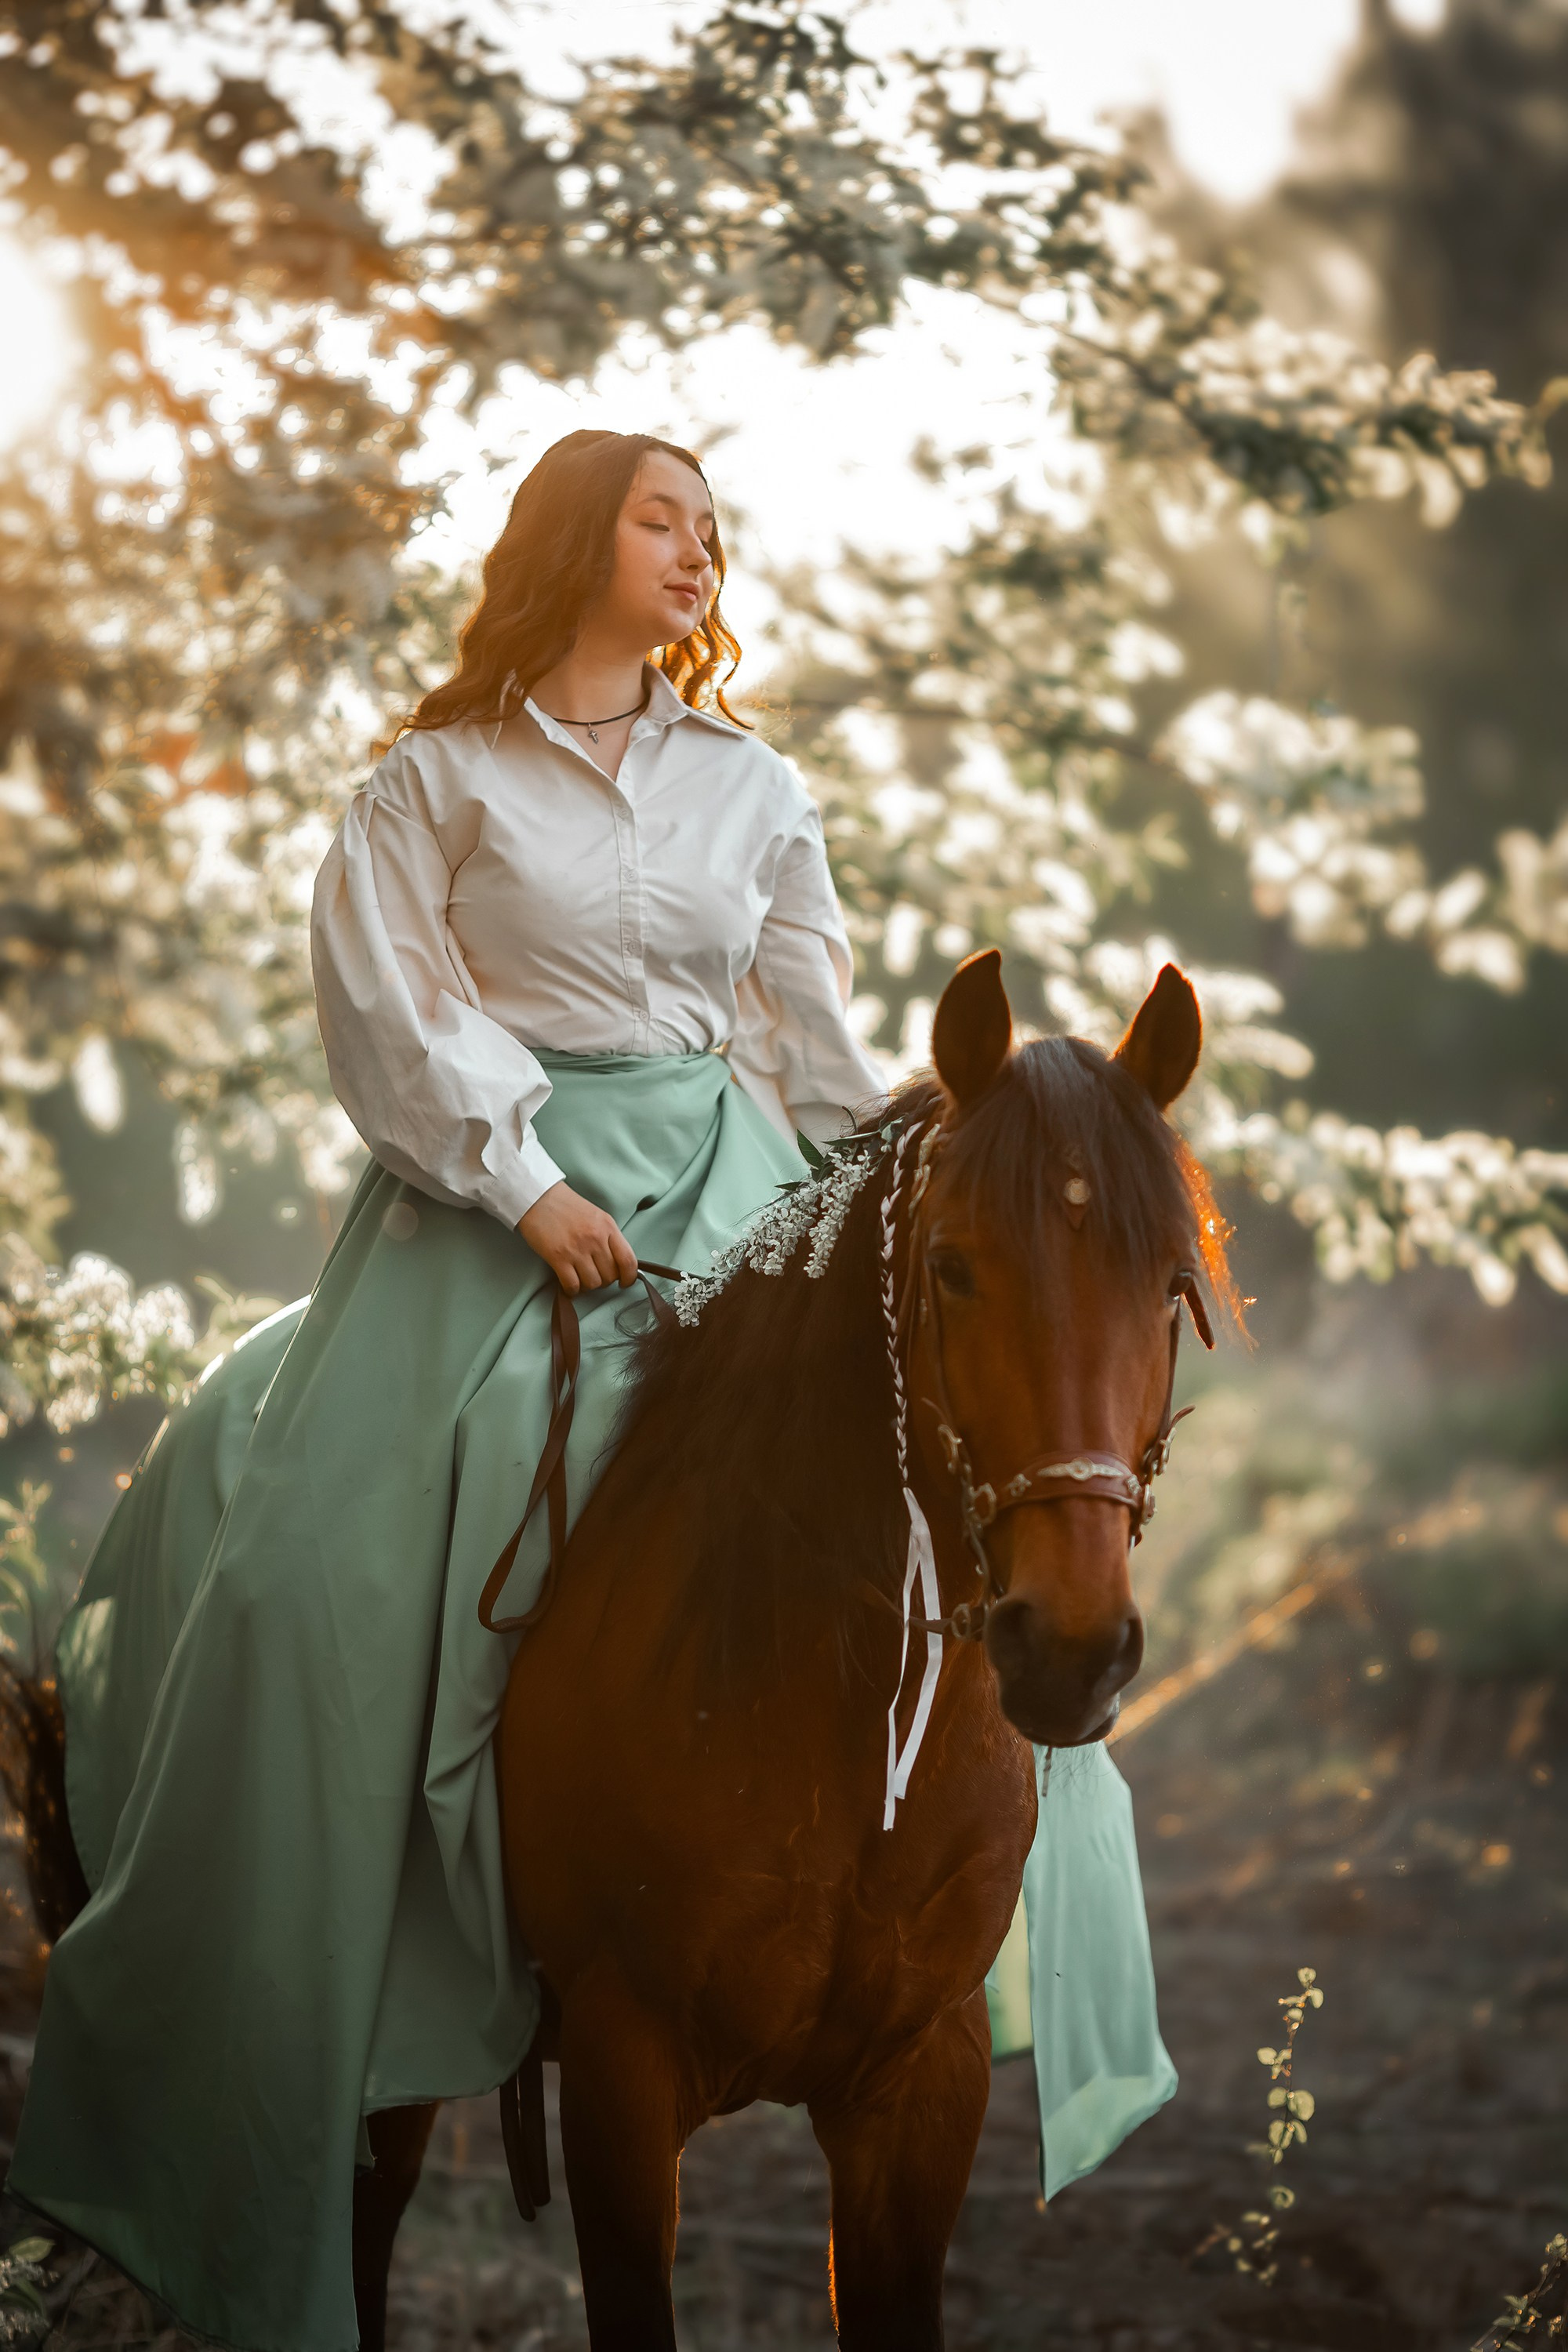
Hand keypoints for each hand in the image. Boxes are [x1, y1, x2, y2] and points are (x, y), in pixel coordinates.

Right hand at [518, 1182, 637, 1293]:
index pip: (628, 1260)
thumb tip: (616, 1262)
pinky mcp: (558, 1257)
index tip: (624, 1282)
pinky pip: (573, 1285)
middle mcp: (595, 1238)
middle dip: (604, 1281)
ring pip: (593, 1283)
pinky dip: (572, 1290)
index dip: (629, 1277)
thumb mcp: (596, 1216)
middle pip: (610, 1276)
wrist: (538, 1198)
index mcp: (608, 1227)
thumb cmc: (566, 1206)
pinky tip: (569, 1285)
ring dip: (588, 1286)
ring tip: (580, 1278)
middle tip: (595, 1275)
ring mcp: (577, 1248)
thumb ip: (608, 1237)